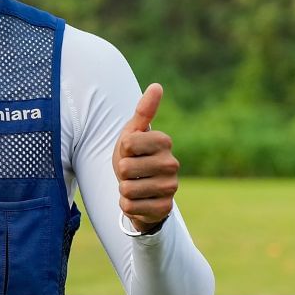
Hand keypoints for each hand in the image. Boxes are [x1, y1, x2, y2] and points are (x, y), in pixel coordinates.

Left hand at [112, 83, 178, 232]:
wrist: (141, 191)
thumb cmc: (134, 157)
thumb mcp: (134, 133)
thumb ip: (144, 111)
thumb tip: (157, 86)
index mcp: (164, 141)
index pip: (127, 143)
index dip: (122, 150)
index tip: (131, 152)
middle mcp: (172, 164)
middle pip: (126, 168)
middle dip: (122, 171)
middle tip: (133, 172)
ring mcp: (170, 188)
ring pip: (127, 188)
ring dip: (124, 189)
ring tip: (135, 186)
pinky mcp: (164, 208)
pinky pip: (129, 206)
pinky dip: (127, 205)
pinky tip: (138, 201)